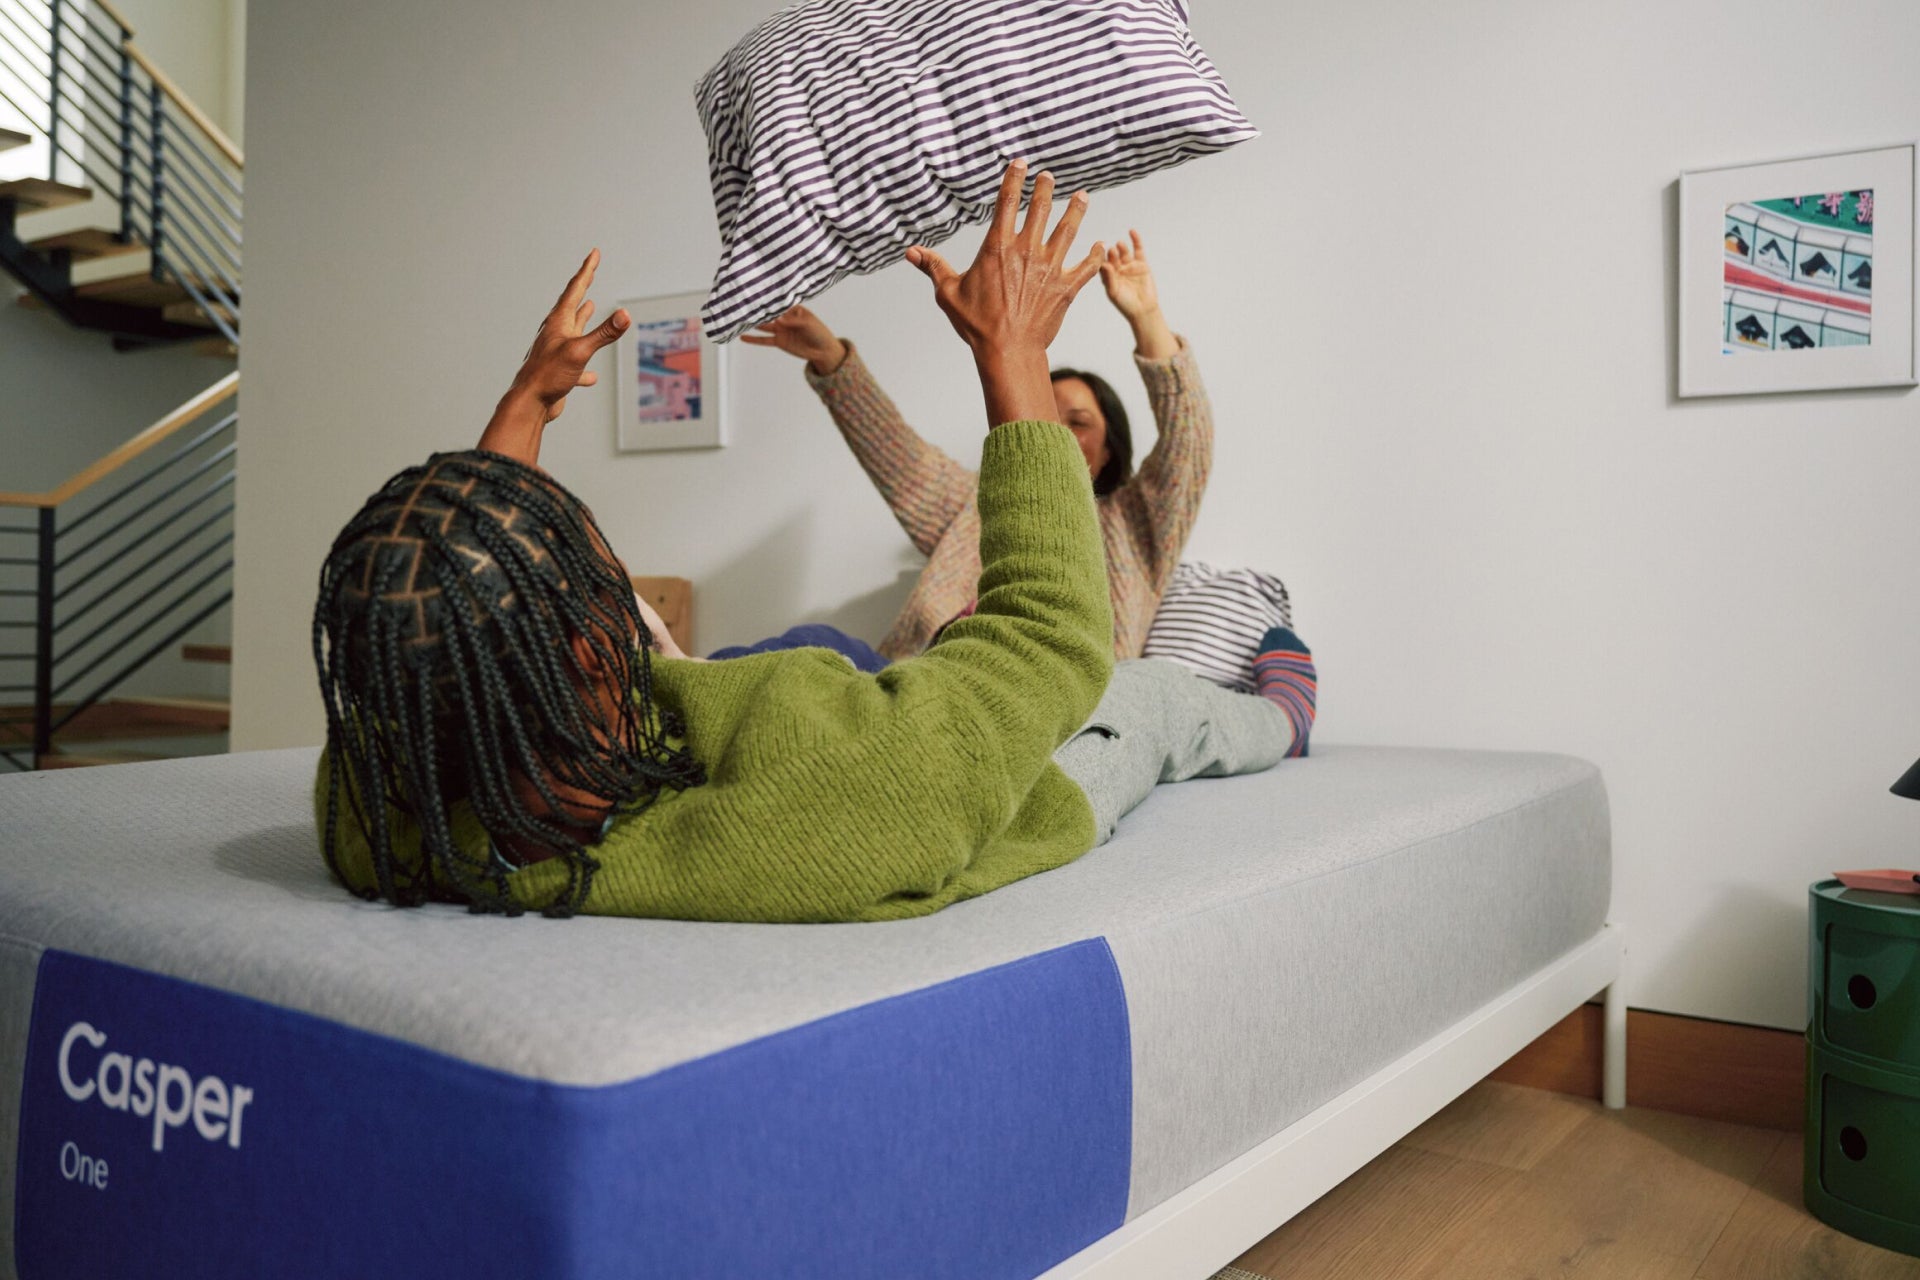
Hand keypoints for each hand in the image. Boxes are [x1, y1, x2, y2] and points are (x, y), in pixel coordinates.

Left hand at [510, 249, 628, 424]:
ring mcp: (556, 351)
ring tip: (589, 306)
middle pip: (572, 304)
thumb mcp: (580, 351)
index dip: (587, 270)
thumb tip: (625, 314)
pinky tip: (591, 376)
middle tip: (590, 272)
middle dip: (583, 287)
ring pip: (572, 329)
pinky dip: (585, 366)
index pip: (576, 289)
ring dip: (581, 317)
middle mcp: (556, 332)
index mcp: (559, 322)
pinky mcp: (559, 371)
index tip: (594, 253)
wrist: (529, 403)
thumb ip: (604, 334)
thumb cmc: (548, 375)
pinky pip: (575, 364)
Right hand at [739, 305, 847, 374]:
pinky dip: (754, 339)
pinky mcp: (779, 341)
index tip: (757, 292)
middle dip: (758, 309)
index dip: (769, 298)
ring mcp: (780, 330)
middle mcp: (784, 318)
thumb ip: (793, 322)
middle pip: (769, 313)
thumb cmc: (819, 332)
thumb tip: (778, 321)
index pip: (779, 302)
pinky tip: (743, 337)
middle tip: (743, 303)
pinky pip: (764, 340)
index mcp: (793, 309)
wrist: (823, 351)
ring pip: (764, 325)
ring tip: (739, 318)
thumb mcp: (808, 324)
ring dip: (753, 322)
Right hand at [906, 161, 1103, 361]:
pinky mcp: (1066, 288)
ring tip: (1082, 196)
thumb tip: (910, 252)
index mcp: (998, 247)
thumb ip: (933, 267)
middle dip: (1046, 188)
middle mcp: (1027, 251)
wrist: (1008, 351)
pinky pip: (1087, 267)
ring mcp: (1050, 268)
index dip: (1014, 178)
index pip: (1007, 201)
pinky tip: (1101, 245)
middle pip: (1040, 208)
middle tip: (1050, 176)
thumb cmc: (976, 324)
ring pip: (1068, 230)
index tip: (1021, 163)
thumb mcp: (948, 293)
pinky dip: (1095, 255)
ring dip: (1076, 210)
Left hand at [1100, 230, 1158, 321]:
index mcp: (1108, 275)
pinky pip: (1138, 250)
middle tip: (1111, 250)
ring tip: (1119, 244)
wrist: (1143, 310)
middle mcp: (1117, 269)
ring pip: (1124, 252)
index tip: (1099, 254)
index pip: (1103, 263)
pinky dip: (1136, 240)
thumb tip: (1104, 264)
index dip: (1101, 258)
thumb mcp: (1113, 292)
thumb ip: (1108, 278)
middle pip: (1113, 257)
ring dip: (1121, 247)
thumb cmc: (1125, 304)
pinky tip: (1132, 231)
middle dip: (1112, 253)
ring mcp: (1129, 265)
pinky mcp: (1141, 264)